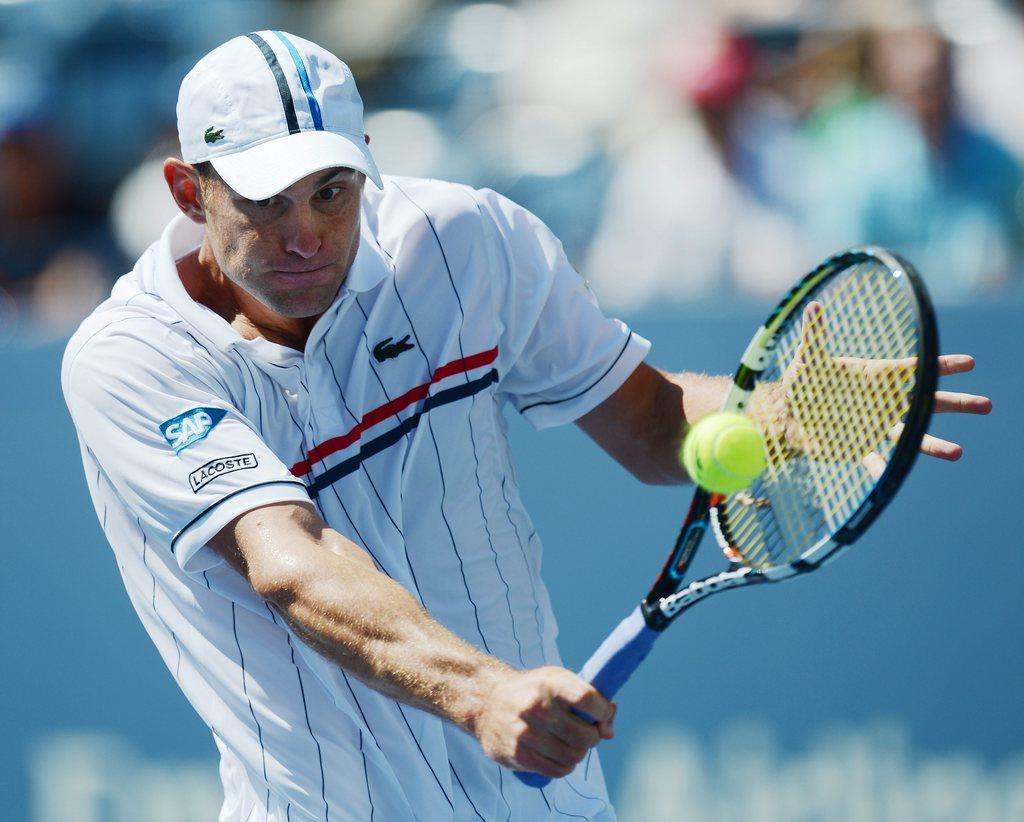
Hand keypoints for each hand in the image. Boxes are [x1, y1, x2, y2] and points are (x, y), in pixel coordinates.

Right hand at [471, 666, 614, 777]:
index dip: (603, 711)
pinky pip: (556, 770)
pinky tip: (561, 757)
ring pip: (573, 756)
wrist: (487, 702)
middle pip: (584, 734)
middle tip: (586, 734)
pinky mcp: (518, 754)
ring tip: (572, 745)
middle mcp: (536, 706)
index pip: (587, 699)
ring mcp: (525, 732)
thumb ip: (588, 699)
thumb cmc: (533, 691)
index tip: (601, 714)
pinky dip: (565, 766)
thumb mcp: (558, 681)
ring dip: (579, 754)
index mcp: (549, 683)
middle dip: (593, 737)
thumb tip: (609, 731)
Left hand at [761, 302, 990, 466]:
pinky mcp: (860, 447)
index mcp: (877, 377)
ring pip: (911, 436)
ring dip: (934, 444)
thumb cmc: (803, 383)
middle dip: (956, 403)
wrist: (789, 416)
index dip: (941, 366)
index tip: (969, 363)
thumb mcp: (808, 360)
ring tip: (957, 452)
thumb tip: (812, 306)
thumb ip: (814, 336)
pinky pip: (875, 460)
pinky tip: (888, 475)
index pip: (915, 369)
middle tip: (986, 405)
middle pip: (927, 403)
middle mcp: (884, 402)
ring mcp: (876, 426)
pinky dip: (881, 468)